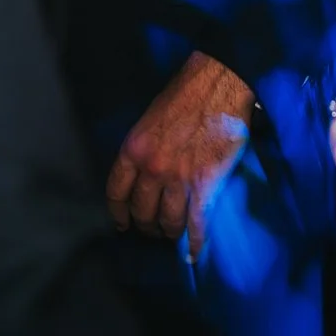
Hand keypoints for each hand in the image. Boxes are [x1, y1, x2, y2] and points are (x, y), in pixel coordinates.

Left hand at [107, 52, 252, 256]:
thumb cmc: (186, 93)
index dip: (118, 213)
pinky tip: (194, 251)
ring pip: (168, 221)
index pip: (116, 192)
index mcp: (133, 149)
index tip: (122, 223)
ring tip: (174, 234)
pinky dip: (195, 241)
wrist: (219, 84)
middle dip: (146, 226)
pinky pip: (197, 223)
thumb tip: (146, 172)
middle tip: (154, 230)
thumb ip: (145, 148)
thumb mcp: (150, 119)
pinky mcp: (206, 184)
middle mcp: (151, 168)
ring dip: (170, 232)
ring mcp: (179, 178)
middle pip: (142, 212)